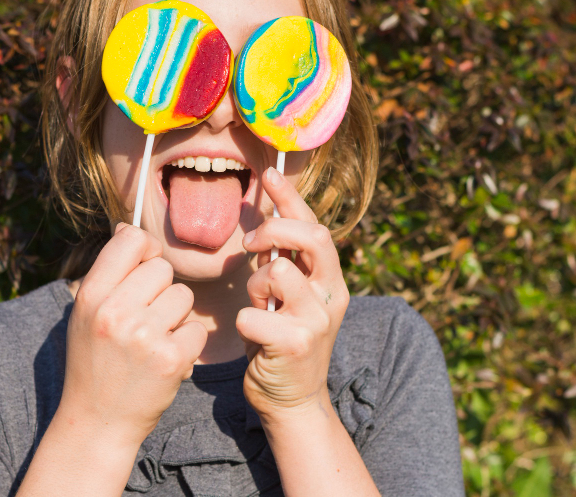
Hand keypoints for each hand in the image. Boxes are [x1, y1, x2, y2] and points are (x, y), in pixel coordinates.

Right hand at [58, 224, 207, 447]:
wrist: (97, 421)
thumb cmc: (94, 361)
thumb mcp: (86, 313)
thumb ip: (109, 272)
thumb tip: (129, 226)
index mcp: (91, 295)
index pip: (131, 241)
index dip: (145, 249)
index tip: (144, 267)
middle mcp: (115, 312)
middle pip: (163, 268)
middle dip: (161, 289)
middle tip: (145, 318)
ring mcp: (144, 336)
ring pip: (184, 296)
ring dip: (176, 316)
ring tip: (153, 340)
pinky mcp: (170, 359)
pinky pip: (196, 328)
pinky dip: (187, 344)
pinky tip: (166, 359)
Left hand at [236, 167, 349, 422]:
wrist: (292, 400)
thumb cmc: (282, 341)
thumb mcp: (289, 298)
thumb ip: (284, 263)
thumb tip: (266, 221)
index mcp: (330, 280)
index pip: (315, 227)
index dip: (291, 198)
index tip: (270, 175)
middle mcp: (330, 295)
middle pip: (311, 238)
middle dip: (274, 230)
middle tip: (250, 243)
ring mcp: (316, 320)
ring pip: (277, 273)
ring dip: (256, 285)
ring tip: (259, 305)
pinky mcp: (295, 344)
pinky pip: (252, 314)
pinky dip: (244, 322)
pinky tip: (253, 336)